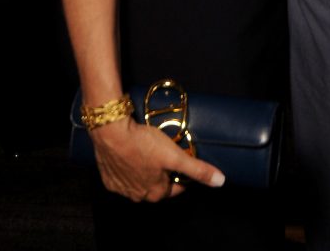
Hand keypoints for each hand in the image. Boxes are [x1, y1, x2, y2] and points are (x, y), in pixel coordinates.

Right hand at [91, 116, 224, 201]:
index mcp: (156, 193)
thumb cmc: (145, 144)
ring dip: (145, 174)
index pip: (175, 188)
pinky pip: (122, 179)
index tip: (184, 164)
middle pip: (157, 187)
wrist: (111, 133)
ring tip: (150, 154)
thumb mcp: (175, 155)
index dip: (182, 176)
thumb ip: (198, 169)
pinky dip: (128, 171)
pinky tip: (131, 157)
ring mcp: (122, 189)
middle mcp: (138, 196)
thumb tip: (220, 181)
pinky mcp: (108, 180)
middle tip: (166, 156)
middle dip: (164, 175)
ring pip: (139, 185)